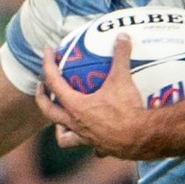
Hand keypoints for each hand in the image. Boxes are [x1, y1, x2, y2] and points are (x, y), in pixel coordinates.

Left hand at [37, 34, 148, 158]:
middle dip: (42, 98)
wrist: (142, 138)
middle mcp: (76, 124)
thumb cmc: (127, 111)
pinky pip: (90, 146)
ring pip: (64, 137)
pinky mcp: (101, 147)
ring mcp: (87, 138)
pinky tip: (95, 134)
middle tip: (42, 87)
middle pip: (48, 112)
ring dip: (61, 127)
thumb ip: (120, 56)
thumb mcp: (122, 79)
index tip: (46, 52)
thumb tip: (122, 36)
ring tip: (64, 117)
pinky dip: (89, 142)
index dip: (47, 64)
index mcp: (76, 106)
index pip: (53, 83)